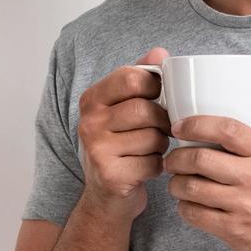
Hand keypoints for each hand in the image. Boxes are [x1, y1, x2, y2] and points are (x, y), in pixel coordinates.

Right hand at [75, 47, 172, 218]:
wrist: (106, 197)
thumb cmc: (121, 145)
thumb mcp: (124, 107)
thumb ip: (141, 77)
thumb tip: (160, 53)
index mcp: (92, 99)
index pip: (132, 77)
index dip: (155, 86)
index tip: (158, 97)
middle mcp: (89, 122)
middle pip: (145, 110)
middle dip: (162, 121)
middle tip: (160, 129)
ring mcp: (97, 150)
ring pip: (153, 137)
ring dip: (161, 145)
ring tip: (150, 149)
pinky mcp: (110, 176)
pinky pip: (153, 163)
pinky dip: (157, 166)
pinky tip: (145, 168)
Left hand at [163, 115, 250, 250]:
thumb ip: (245, 149)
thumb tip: (202, 135)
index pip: (226, 129)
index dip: (196, 124)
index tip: (179, 127)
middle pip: (200, 159)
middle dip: (177, 158)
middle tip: (172, 161)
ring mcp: (244, 205)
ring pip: (191, 187)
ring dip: (176, 184)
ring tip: (178, 184)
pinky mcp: (233, 229)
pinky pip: (193, 213)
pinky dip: (184, 207)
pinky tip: (189, 204)